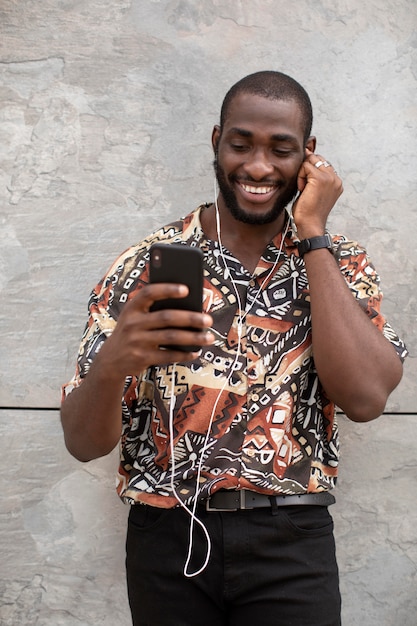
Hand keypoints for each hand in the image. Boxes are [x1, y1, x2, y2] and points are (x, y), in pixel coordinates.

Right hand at [96, 283, 213, 379]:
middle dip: (190, 318)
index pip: (149, 293)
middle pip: (166, 317)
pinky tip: (196, 352)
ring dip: (193, 338)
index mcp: (132, 307)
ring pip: (171, 337)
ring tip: (209, 337)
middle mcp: (132, 323)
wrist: (110, 360)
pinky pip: (168, 355)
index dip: (167, 289)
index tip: (187, 289)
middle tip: (208, 320)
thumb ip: (154, 309)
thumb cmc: (132, 332)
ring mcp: (136, 341)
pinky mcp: (141, 358)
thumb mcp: (135, 317)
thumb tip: (190, 306)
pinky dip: (184, 354)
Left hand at [292, 149, 342, 238]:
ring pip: (311, 160)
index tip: (304, 184)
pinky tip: (301, 189)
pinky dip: (300, 176)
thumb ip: (314, 178)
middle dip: (306, 168)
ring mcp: (330, 178)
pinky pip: (305, 166)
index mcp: (336, 183)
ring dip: (303, 172)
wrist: (310, 225)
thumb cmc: (308, 212)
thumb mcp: (314, 192)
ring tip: (303, 188)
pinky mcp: (321, 178)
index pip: (323, 164)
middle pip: (318, 159)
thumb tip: (306, 160)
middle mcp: (336, 179)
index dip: (310, 169)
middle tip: (303, 186)